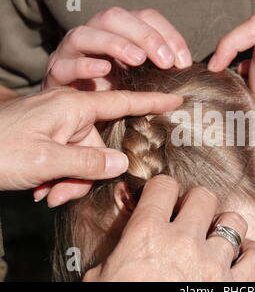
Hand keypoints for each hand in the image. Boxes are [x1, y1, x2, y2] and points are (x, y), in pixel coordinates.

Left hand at [0, 88, 181, 206]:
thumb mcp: (46, 159)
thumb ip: (88, 162)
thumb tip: (121, 163)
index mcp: (73, 107)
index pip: (122, 102)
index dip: (152, 102)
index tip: (176, 99)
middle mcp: (69, 113)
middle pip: (100, 146)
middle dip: (86, 173)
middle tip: (60, 192)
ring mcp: (58, 125)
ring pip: (85, 158)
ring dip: (70, 180)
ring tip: (46, 191)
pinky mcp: (49, 137)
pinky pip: (69, 159)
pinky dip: (60, 177)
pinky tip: (41, 188)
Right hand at [44, 6, 191, 89]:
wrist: (78, 118)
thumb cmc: (116, 96)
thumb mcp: (142, 80)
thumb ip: (159, 71)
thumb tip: (186, 71)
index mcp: (118, 32)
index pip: (145, 17)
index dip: (167, 34)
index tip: (183, 62)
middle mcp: (94, 35)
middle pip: (114, 17)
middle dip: (144, 35)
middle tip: (166, 62)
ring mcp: (72, 52)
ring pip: (86, 34)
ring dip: (114, 44)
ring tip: (138, 60)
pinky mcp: (57, 74)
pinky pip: (65, 64)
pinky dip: (84, 65)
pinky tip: (104, 70)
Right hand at [83, 175, 254, 281]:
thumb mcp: (103, 278)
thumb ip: (118, 253)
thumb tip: (124, 246)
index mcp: (148, 234)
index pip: (163, 186)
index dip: (163, 188)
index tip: (163, 196)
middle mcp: (184, 242)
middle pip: (204, 196)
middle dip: (196, 202)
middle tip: (190, 215)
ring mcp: (212, 264)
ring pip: (234, 222)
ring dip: (225, 226)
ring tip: (216, 235)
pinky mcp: (232, 287)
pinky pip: (254, 258)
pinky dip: (249, 254)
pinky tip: (240, 255)